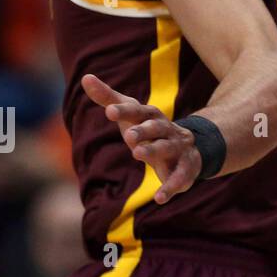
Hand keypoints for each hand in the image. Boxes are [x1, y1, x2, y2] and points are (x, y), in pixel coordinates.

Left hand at [82, 73, 201, 203]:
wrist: (191, 147)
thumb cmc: (150, 129)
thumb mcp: (130, 114)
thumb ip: (109, 98)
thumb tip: (85, 77)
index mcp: (152, 116)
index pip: (139, 110)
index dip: (125, 111)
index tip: (109, 111)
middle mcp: (167, 130)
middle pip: (156, 128)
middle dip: (143, 131)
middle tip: (128, 136)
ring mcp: (178, 148)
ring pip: (167, 148)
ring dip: (154, 152)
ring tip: (138, 154)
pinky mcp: (186, 169)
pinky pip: (180, 178)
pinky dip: (170, 187)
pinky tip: (159, 198)